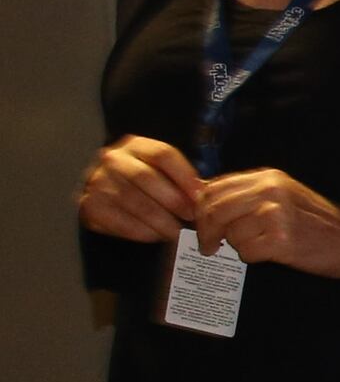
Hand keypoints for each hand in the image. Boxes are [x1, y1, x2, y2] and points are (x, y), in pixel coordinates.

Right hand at [77, 137, 200, 242]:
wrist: (107, 195)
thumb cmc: (145, 184)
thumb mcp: (163, 173)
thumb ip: (183, 180)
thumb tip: (207, 197)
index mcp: (136, 145)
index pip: (163, 154)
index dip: (185, 176)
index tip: (201, 195)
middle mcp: (113, 159)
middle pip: (145, 177)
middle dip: (173, 200)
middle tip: (190, 216)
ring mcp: (97, 181)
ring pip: (133, 201)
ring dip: (160, 220)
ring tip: (177, 231)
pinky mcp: (90, 206)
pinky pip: (120, 221)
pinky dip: (143, 231)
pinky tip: (157, 235)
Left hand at [196, 170, 339, 277]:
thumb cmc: (316, 222)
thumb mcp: (283, 196)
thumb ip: (248, 194)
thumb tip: (202, 200)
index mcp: (268, 177)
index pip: (213, 188)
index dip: (200, 209)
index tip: (204, 224)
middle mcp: (271, 191)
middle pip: (214, 209)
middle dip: (206, 230)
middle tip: (209, 245)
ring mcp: (277, 214)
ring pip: (230, 232)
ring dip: (235, 245)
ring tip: (254, 247)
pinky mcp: (282, 240)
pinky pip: (246, 251)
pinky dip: (251, 257)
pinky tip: (267, 254)